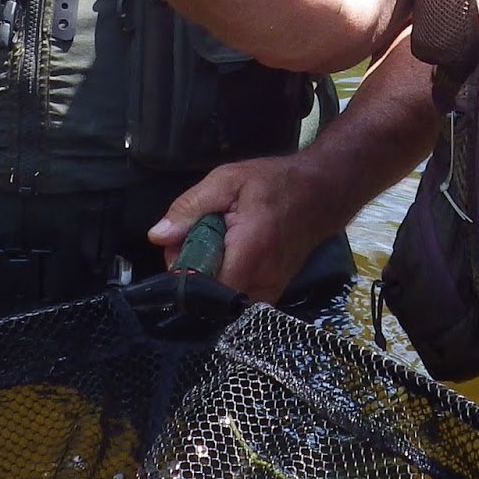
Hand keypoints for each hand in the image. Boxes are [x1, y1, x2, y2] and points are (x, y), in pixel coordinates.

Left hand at [149, 155, 330, 304]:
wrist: (320, 193)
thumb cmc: (275, 182)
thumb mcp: (228, 179)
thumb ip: (191, 206)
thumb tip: (157, 236)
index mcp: (250, 250)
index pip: (203, 287)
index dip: (183, 271)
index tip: (180, 244)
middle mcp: (262, 280)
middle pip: (208, 295)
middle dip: (192, 270)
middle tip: (195, 237)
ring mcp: (269, 292)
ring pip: (220, 298)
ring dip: (208, 274)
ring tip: (215, 242)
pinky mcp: (271, 295)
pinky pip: (235, 295)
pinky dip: (225, 278)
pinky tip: (229, 253)